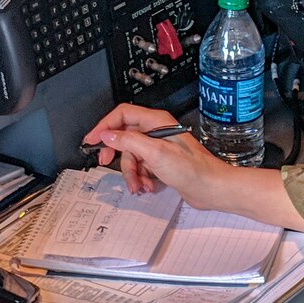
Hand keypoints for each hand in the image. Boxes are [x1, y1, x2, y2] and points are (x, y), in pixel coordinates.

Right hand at [82, 103, 233, 207]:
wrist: (211, 188)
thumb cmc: (193, 169)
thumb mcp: (155, 154)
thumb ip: (129, 142)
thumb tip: (108, 135)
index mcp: (156, 122)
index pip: (122, 114)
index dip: (104, 126)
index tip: (92, 139)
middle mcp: (156, 131)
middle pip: (124, 136)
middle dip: (115, 153)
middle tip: (105, 162)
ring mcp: (159, 147)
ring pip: (132, 156)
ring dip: (131, 172)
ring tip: (138, 184)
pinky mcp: (161, 162)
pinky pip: (141, 167)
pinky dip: (141, 178)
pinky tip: (147, 186)